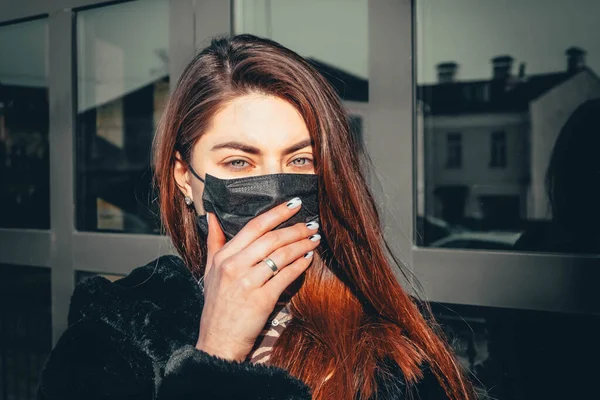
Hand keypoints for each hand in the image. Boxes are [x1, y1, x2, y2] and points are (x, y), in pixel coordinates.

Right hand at [195, 197, 320, 360]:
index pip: (254, 226)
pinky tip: (309, 258)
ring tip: (314, 239)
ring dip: (302, 244)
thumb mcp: (209, 271)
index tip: (294, 204)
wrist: (219, 341)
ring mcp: (248, 283)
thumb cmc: (217, 306)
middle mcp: (233, 266)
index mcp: (223, 257)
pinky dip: (300, 264)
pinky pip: (286, 276)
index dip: (277, 213)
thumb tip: (213, 215)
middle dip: (295, 229)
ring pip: (281, 255)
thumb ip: (214, 242)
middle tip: (311, 225)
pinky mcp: (262, 300)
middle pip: (271, 238)